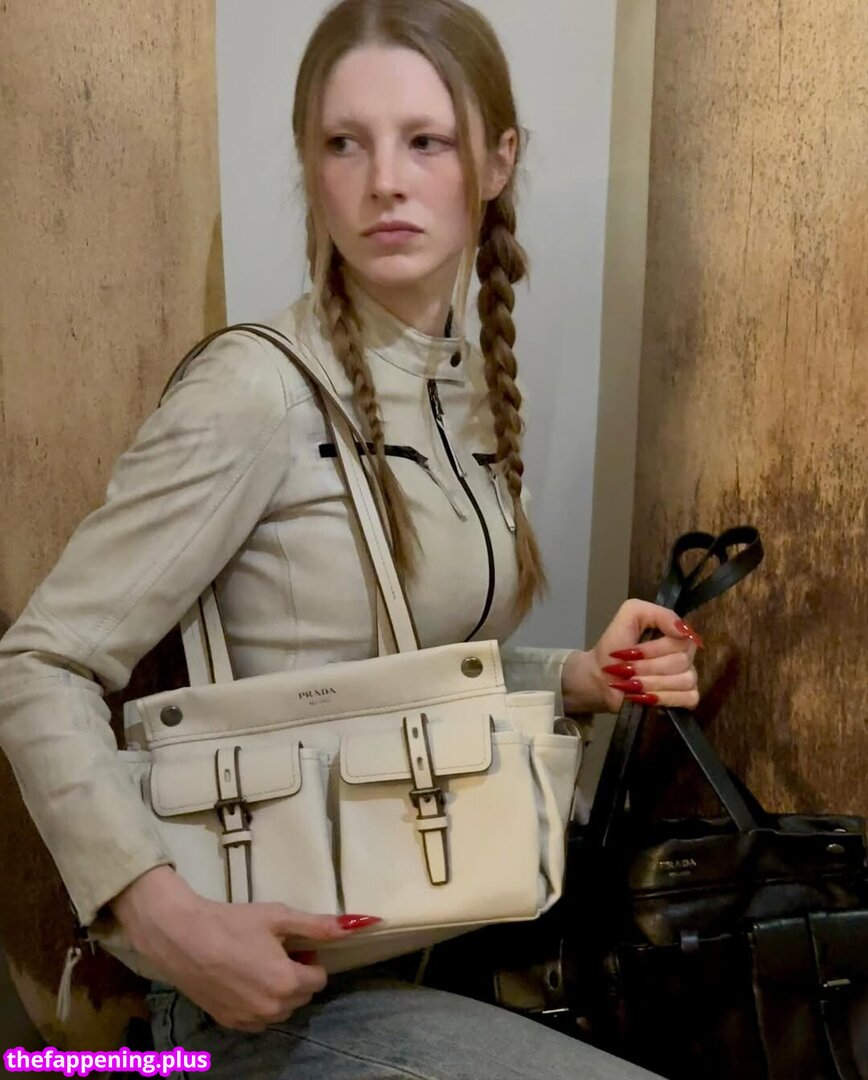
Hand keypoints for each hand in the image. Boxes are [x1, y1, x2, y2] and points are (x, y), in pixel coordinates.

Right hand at [111, 866, 380, 1030]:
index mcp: (287, 982)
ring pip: (280, 1008)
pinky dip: (258, 1002)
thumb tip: (355, 924)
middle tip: (277, 949)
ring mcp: (249, 1020)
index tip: (294, 943)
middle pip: (301, 995)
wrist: (181, 937)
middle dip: (297, 974)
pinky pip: (258, 1018)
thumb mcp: (278, 917)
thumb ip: (317, 925)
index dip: (310, 958)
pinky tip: (242, 978)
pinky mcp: (229, 1023)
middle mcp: (272, 1008)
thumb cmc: (232, 922)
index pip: (318, 978)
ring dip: (279, 990)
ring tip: (258, 962)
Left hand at [561, 599, 701, 714]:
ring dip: (652, 683)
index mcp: (676, 634)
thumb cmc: (614, 647)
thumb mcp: (630, 615)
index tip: (632, 651)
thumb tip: (683, 631)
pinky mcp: (686, 699)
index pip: (683, 639)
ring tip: (631, 683)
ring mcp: (688, 677)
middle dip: (648, 667)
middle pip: (682, 662)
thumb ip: (658, 613)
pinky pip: (689, 698)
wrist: (600, 677)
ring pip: (685, 680)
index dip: (656, 648)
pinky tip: (646, 697)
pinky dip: (665, 698)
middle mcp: (686, 654)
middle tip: (627, 669)